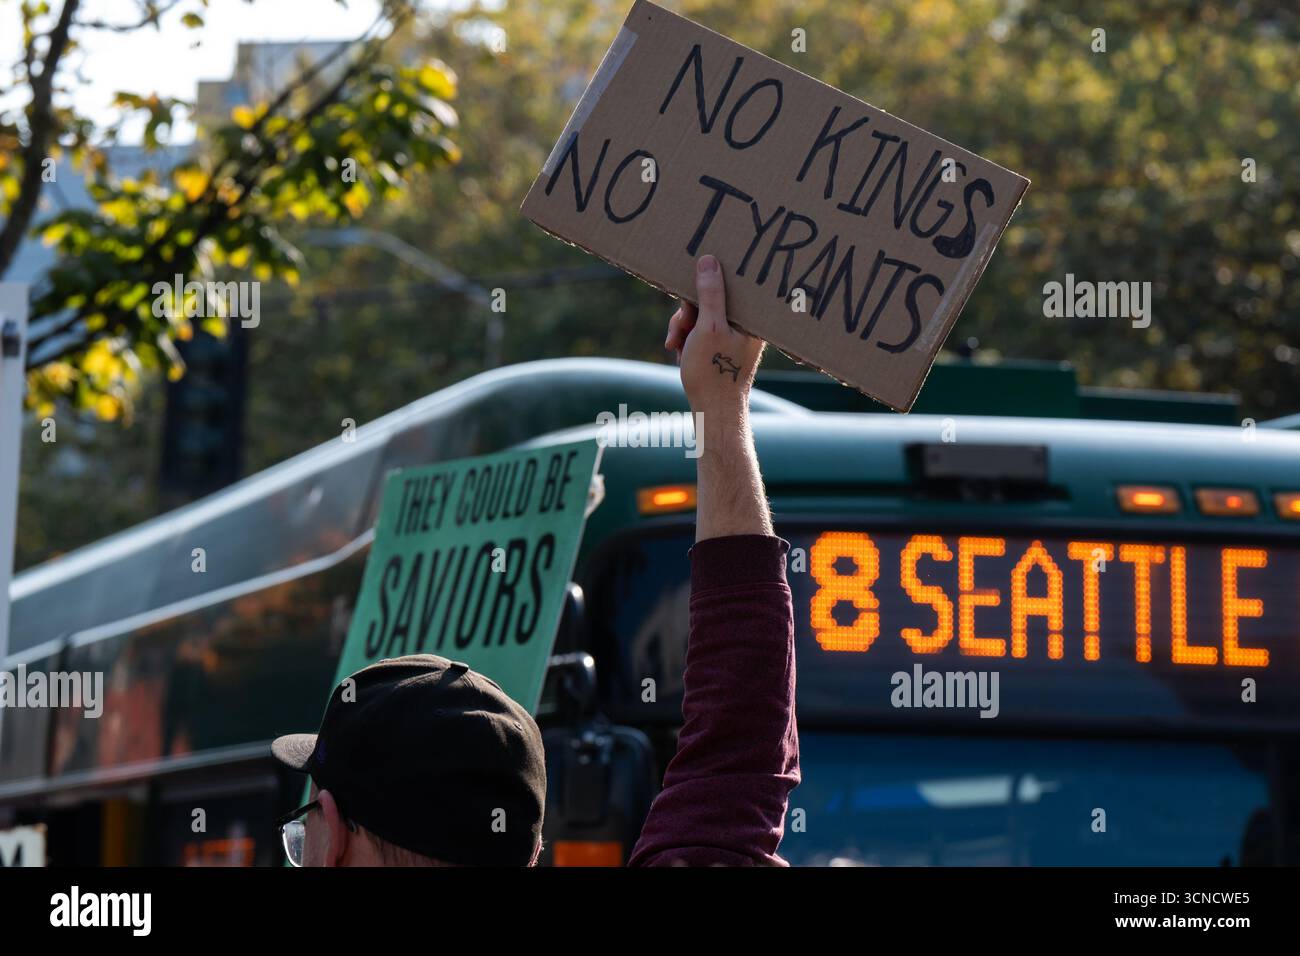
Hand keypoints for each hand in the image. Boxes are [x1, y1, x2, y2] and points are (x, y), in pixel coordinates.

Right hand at [664, 255, 763, 413]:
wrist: (714, 411)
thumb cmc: (714, 372)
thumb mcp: (708, 327)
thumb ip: (710, 294)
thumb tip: (709, 260)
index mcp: (752, 317)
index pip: (728, 285)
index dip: (703, 288)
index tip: (688, 297)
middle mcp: (747, 324)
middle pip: (711, 300)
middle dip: (688, 314)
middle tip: (679, 330)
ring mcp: (734, 336)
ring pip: (702, 316)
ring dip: (683, 329)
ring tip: (676, 348)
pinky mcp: (723, 347)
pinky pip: (701, 331)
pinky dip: (687, 340)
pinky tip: (682, 354)